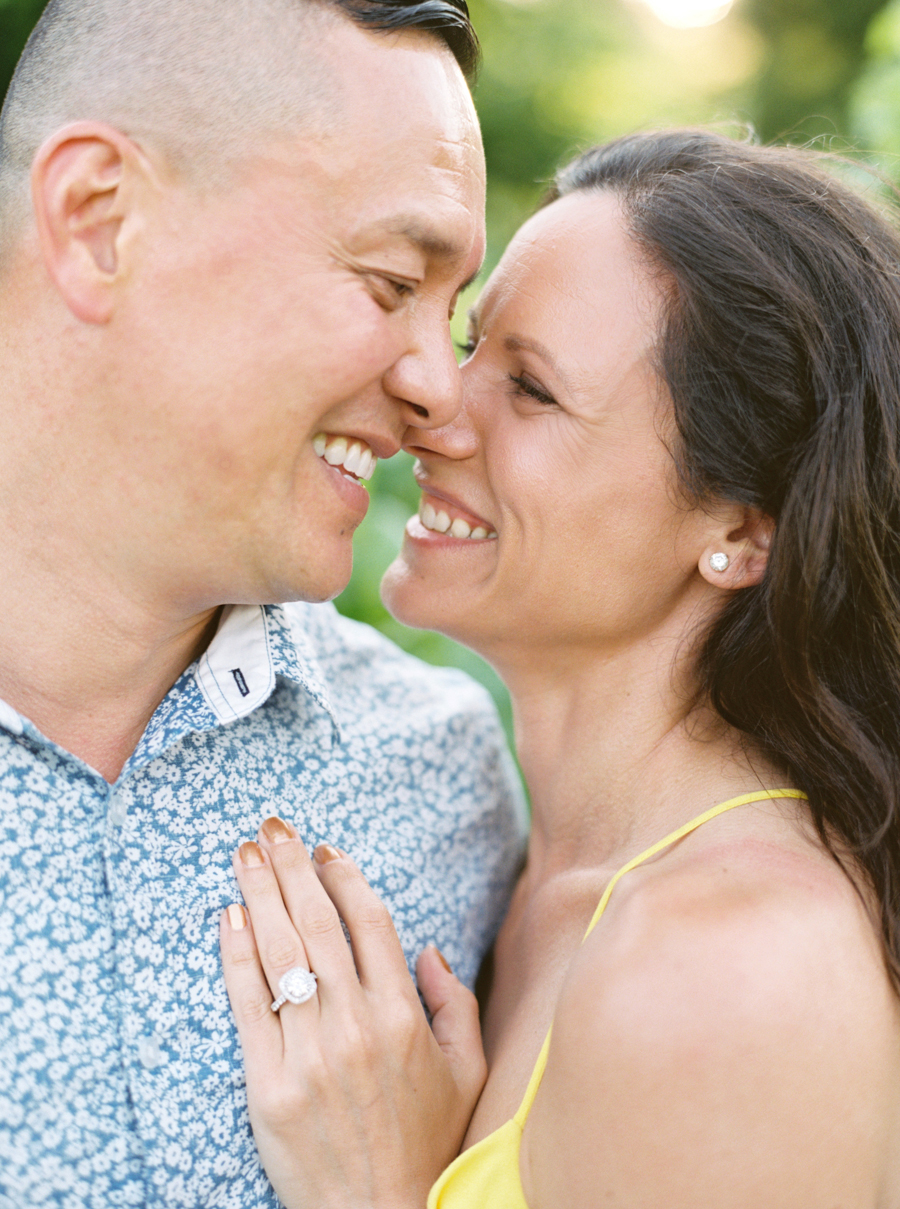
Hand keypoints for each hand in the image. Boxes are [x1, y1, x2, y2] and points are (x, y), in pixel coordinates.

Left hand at [219, 816, 486, 1208]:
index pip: (370, 922)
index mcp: (405, 1016)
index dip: (345, 877)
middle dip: (292, 866)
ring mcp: (311, 1054)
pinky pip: (249, 1004)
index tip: (325, 849)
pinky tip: (230, 917)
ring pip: (283, 952)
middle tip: (272, 826)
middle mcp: (358, 1025)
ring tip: (245, 852)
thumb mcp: (467, 1071)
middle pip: (319, 923)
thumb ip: (454, 1003)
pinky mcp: (270, 1085)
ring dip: (261, 893)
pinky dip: (237, 954)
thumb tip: (428, 948)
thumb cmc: (427, 1145)